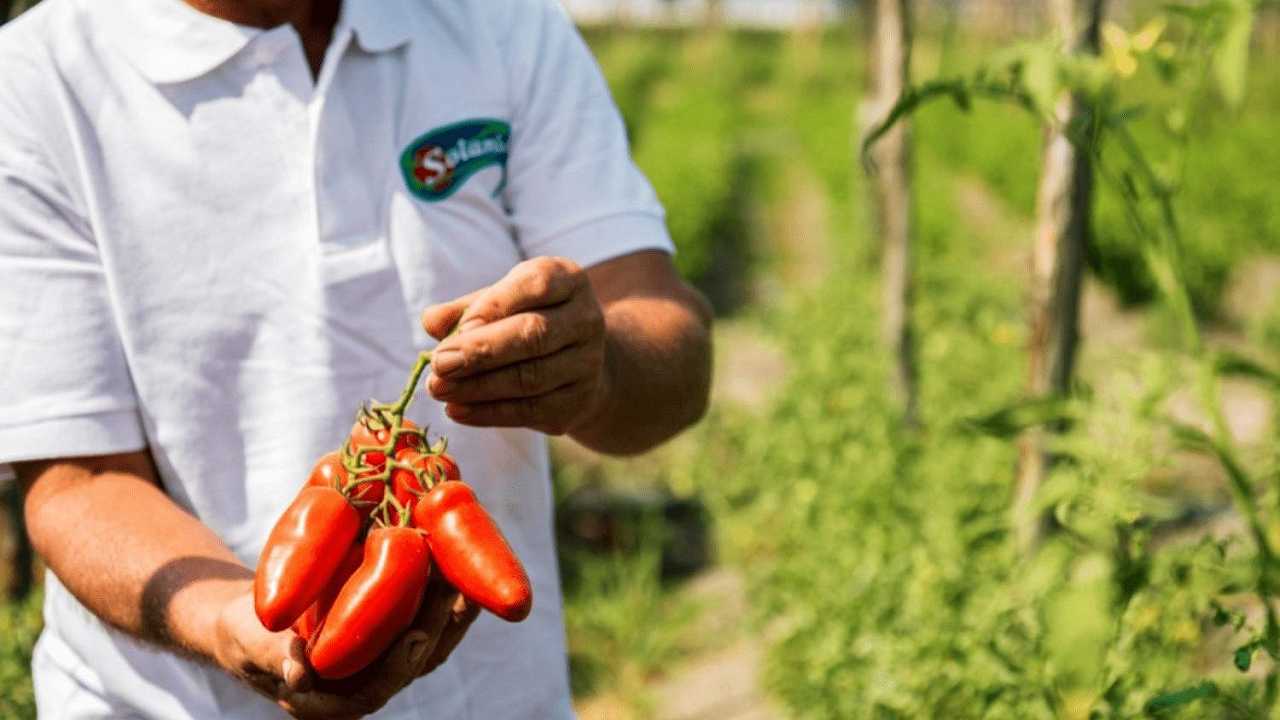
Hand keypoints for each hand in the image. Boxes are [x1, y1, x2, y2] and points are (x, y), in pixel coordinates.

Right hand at [214, 580, 478, 718]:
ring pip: (429, 635)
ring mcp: (383, 655)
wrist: (251, 618)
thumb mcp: (250, 642)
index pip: (378, 688)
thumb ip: (273, 656)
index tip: (417, 635)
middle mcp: (368, 681)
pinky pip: (423, 611)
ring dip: (452, 607)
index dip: (400, 664)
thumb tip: (298, 674)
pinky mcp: (391, 627)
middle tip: (459, 594)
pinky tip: (456, 557)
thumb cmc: (244, 634)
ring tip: (471, 572)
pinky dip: (440, 589)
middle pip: (415, 660)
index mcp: (337, 701)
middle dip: (441, 628)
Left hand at [422, 256, 610, 434]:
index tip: (454, 330)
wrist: (579, 361)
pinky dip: (489, 413)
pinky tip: (457, 410)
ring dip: (478, 387)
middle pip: (534, 335)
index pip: (536, 285)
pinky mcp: (578, 402)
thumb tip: (432, 322)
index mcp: (568, 280)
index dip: (494, 306)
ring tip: (439, 389)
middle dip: (481, 351)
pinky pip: (530, 411)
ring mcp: (587, 364)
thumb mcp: (502, 300)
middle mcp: (586, 319)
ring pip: (530, 378)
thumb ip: (468, 308)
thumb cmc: (528, 318)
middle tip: (439, 365)